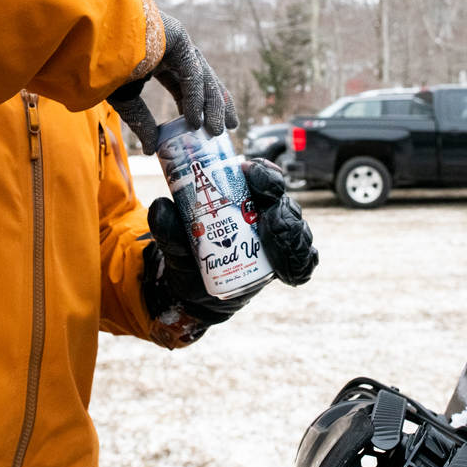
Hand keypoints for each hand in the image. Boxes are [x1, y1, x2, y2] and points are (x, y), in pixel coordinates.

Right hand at [108, 12, 238, 154]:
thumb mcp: (124, 99)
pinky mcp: (177, 35)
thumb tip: (150, 150)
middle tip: (226, 129)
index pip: (186, 84)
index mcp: (158, 57)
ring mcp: (176, 40)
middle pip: (202, 79)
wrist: (88, 41)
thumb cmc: (100, 67)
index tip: (203, 128)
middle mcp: (171, 48)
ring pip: (202, 76)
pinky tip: (195, 120)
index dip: (196, 106)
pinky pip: (191, 72)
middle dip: (215, 104)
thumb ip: (141, 121)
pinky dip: (194, 97)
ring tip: (217, 131)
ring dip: (212, 104)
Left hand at [142, 159, 318, 347]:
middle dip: (281, 207)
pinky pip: (304, 258)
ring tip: (278, 249)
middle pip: (284, 200)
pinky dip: (303, 262)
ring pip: (296, 226)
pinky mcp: (283, 261)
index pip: (262, 177)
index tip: (250, 173)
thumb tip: (162, 204)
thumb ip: (168, 226)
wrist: (195, 293)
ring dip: (292, 235)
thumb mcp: (174, 243)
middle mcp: (265, 214)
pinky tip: (292, 272)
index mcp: (243, 198)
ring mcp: (276, 238)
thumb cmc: (188, 258)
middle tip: (269, 220)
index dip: (263, 173)